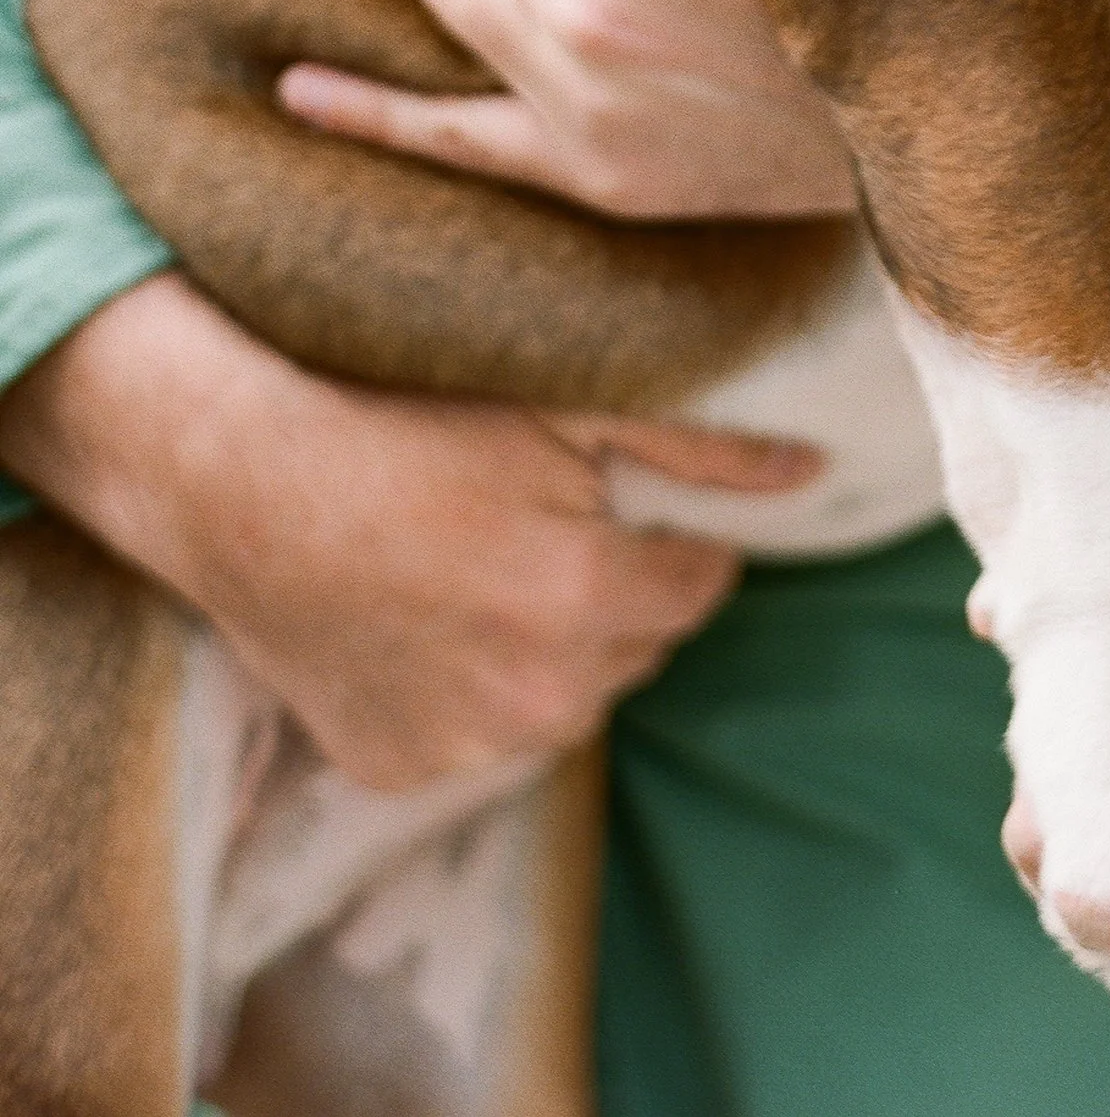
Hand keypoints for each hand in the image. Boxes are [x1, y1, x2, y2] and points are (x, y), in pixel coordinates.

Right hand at [0, 276, 818, 790]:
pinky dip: (474, 680)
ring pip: (566, 692)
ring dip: (553, 638)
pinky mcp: (394, 766)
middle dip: (620, 585)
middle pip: (638, 642)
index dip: (677, 533)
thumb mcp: (564, 401)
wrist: (237, 471)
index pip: (700, 584)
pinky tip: (431, 611)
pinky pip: (480, 729)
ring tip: (488, 559)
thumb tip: (812, 474)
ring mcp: (460, 747)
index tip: (627, 495)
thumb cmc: (405, 412)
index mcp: (588, 604)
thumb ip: (702, 448)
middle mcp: (536, 699)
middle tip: (549, 516)